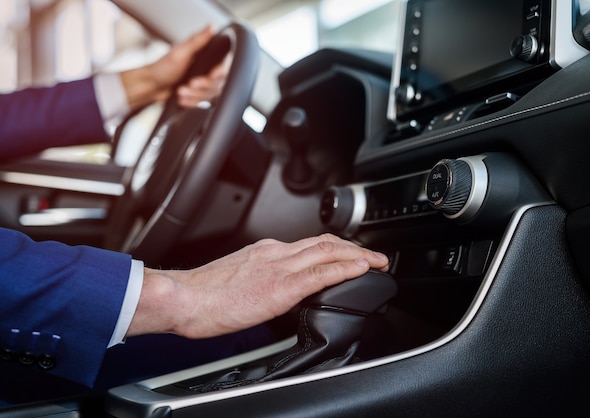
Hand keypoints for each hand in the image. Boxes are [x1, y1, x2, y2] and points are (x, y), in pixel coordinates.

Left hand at [120, 26, 226, 110]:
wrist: (151, 86)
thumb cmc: (162, 68)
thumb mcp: (181, 52)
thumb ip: (198, 41)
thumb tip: (212, 26)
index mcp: (205, 57)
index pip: (223, 66)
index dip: (220, 73)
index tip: (212, 75)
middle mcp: (206, 70)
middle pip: (217, 83)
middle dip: (202, 86)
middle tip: (190, 83)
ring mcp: (202, 84)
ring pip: (210, 95)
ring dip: (195, 95)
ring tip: (181, 91)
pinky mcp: (198, 95)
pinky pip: (203, 103)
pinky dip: (192, 102)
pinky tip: (182, 98)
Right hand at [127, 234, 388, 338]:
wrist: (183, 297)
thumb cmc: (200, 294)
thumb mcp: (234, 278)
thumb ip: (256, 277)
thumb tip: (267, 287)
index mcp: (265, 251)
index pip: (309, 243)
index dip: (336, 246)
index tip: (350, 252)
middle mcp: (276, 253)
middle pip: (325, 242)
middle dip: (354, 247)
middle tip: (374, 254)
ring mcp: (280, 267)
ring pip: (330, 252)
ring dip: (358, 255)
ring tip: (377, 261)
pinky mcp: (281, 287)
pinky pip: (322, 273)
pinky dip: (346, 268)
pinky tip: (362, 269)